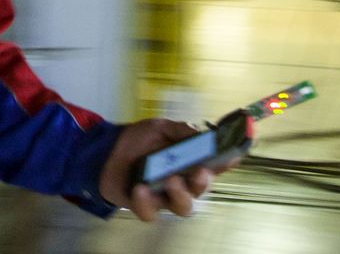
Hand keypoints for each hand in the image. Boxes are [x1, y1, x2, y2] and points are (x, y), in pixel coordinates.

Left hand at [98, 119, 236, 222]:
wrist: (106, 150)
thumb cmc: (138, 139)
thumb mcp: (160, 127)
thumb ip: (180, 130)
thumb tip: (200, 132)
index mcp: (190, 162)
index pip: (214, 165)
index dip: (226, 162)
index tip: (233, 156)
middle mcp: (182, 181)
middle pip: (201, 190)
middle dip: (203, 182)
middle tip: (198, 172)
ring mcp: (164, 196)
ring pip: (183, 207)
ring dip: (180, 195)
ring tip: (170, 180)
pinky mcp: (145, 206)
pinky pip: (151, 213)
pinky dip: (146, 203)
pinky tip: (140, 188)